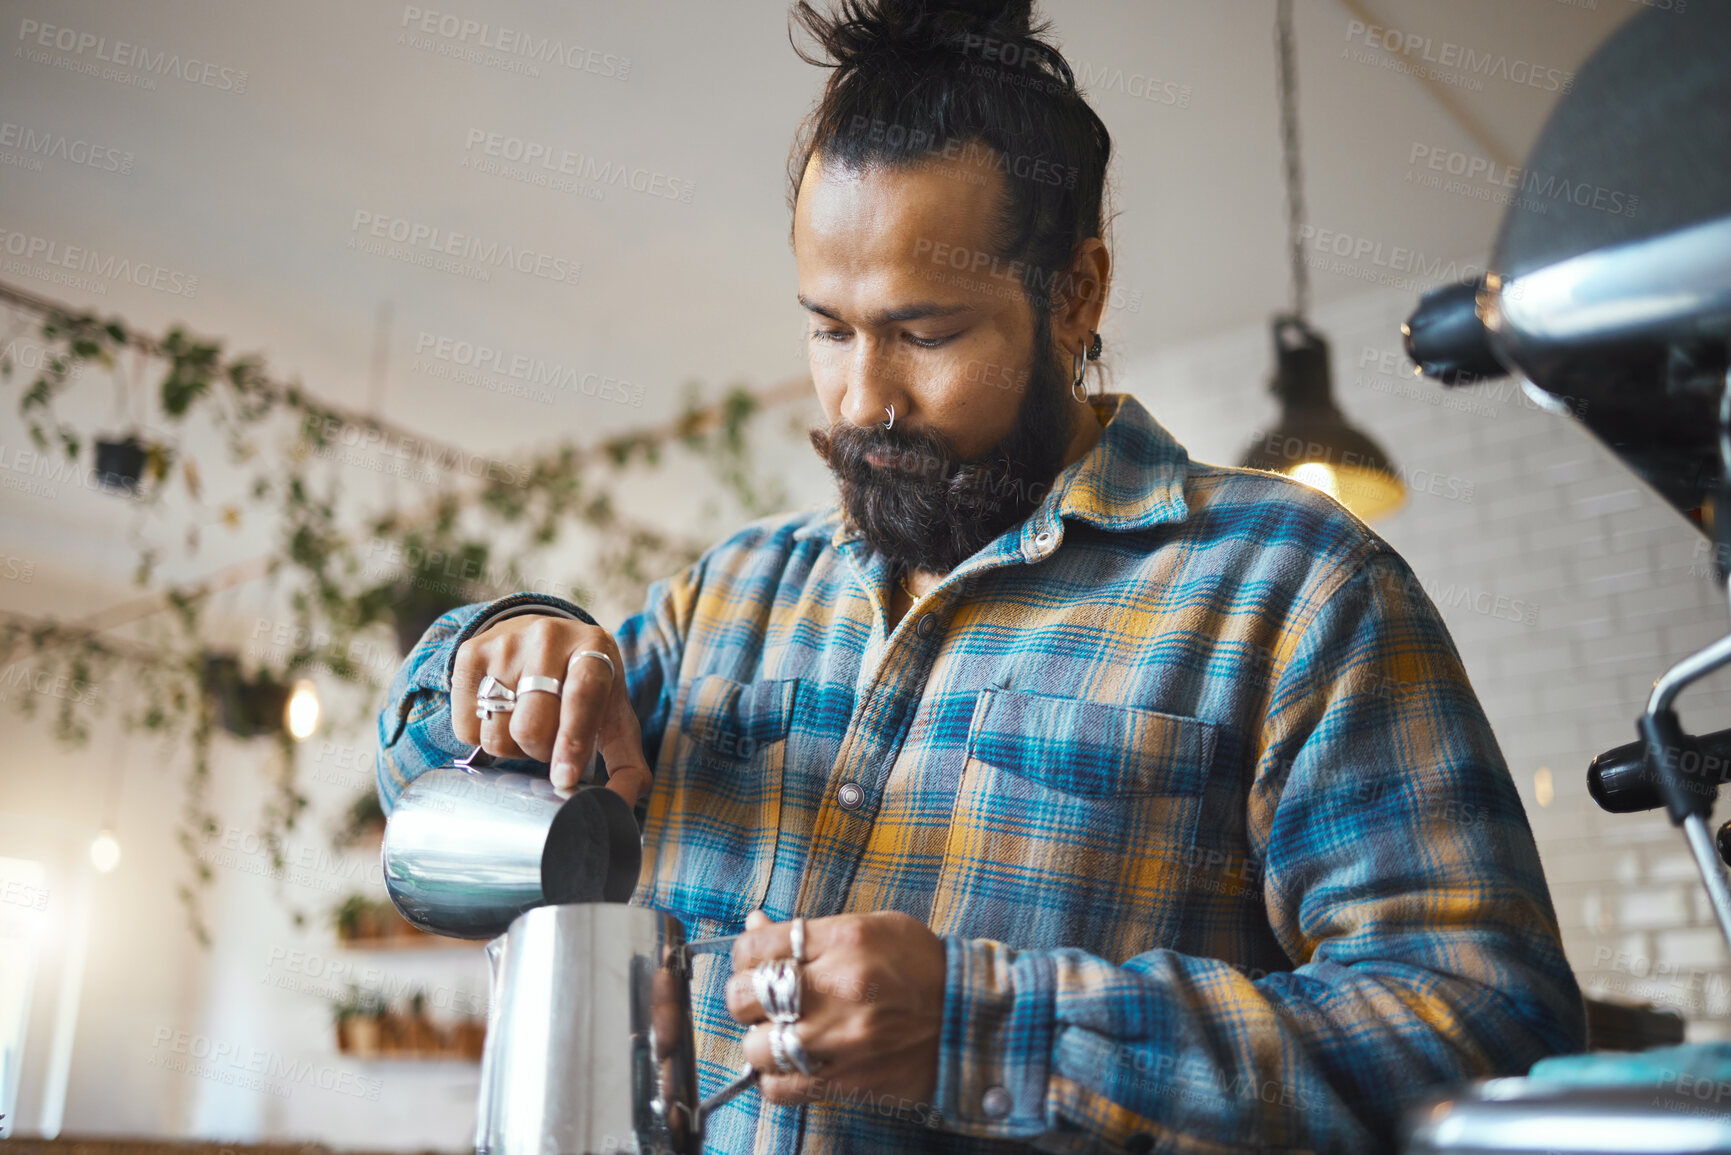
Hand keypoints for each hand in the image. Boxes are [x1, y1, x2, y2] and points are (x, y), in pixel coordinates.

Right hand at [451, 614, 652, 808]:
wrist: (540, 634)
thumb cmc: (583, 686)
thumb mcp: (613, 713)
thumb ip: (626, 762)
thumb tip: (622, 804)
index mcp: (593, 649)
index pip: (582, 696)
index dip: (573, 741)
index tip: (565, 779)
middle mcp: (548, 639)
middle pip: (531, 727)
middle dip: (541, 751)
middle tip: (550, 739)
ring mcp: (505, 645)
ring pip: (497, 734)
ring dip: (512, 748)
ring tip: (526, 725)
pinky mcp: (470, 655)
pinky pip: (466, 728)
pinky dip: (482, 737)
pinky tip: (500, 716)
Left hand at [726, 910, 946, 1110]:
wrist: (971, 1019)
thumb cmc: (921, 967)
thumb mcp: (871, 928)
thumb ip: (810, 932)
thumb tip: (754, 926)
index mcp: (845, 939)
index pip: (757, 948)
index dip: (746, 956)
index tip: (756, 964)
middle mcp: (838, 987)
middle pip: (746, 996)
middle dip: (745, 998)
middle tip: (763, 1000)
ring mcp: (840, 1039)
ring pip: (756, 1047)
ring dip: (759, 1041)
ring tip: (778, 1034)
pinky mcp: (846, 1080)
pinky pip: (780, 1088)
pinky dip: (775, 1078)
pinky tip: (791, 1064)